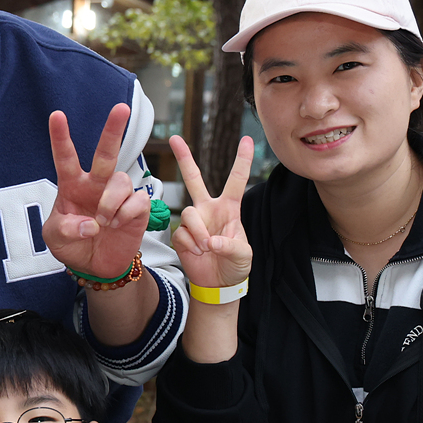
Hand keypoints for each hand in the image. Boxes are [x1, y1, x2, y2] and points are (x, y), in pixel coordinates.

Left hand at [42, 104, 150, 279]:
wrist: (95, 266)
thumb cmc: (72, 245)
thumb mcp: (55, 239)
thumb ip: (65, 230)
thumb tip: (91, 224)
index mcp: (72, 185)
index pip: (65, 158)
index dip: (61, 137)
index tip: (56, 115)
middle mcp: (96, 184)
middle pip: (107, 152)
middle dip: (114, 130)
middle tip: (122, 107)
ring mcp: (117, 194)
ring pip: (121, 181)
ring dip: (110, 203)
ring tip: (104, 222)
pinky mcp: (137, 207)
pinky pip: (137, 200)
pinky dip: (125, 215)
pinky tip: (118, 226)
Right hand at [168, 133, 253, 288]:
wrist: (218, 284)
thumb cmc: (235, 266)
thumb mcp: (243, 255)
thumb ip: (230, 246)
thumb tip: (210, 241)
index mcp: (229, 208)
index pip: (236, 179)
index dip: (242, 159)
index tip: (247, 139)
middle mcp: (208, 209)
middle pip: (193, 179)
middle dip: (184, 158)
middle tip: (174, 138)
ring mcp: (194, 221)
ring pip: (189, 215)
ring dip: (200, 233)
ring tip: (207, 248)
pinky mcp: (181, 235)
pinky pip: (182, 234)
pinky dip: (191, 246)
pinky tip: (198, 253)